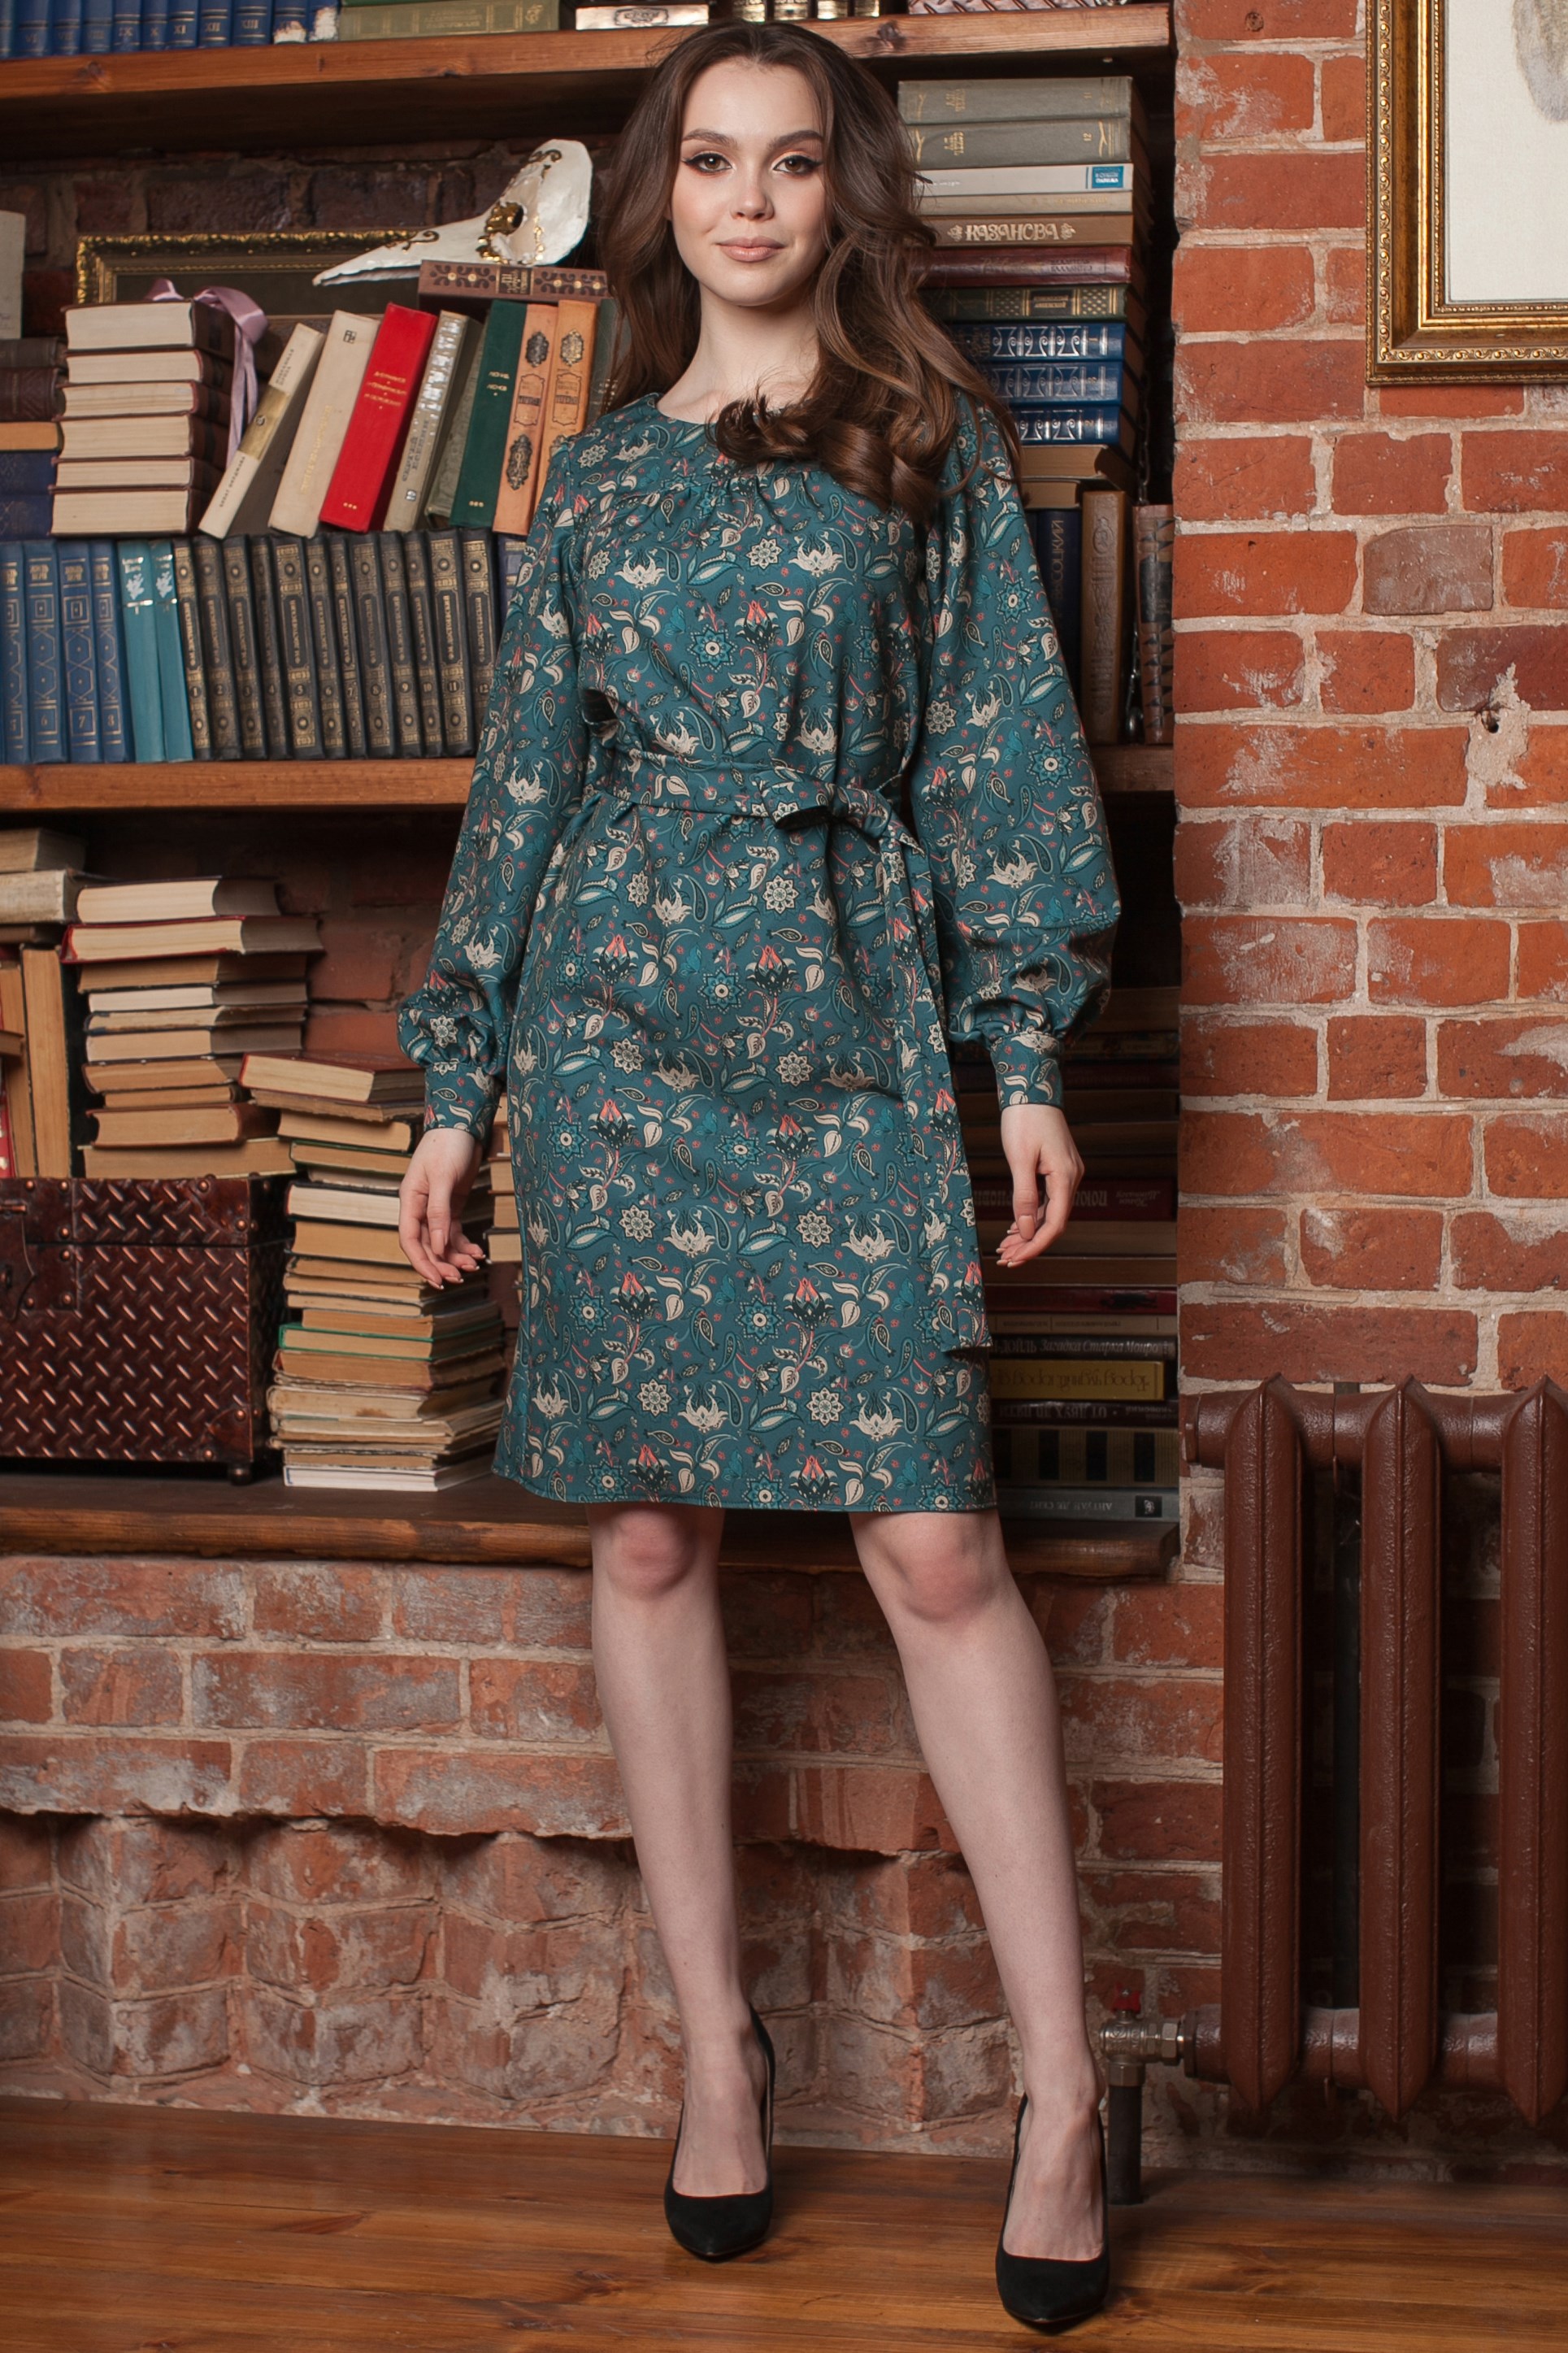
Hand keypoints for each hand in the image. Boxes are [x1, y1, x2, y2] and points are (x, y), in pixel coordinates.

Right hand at [398, 1127, 485, 1287]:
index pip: (410, 1240)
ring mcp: (436, 1207)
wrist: (462, 1126)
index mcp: (410, 1201)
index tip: (437, 1279)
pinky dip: (464, 1244)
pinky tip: (477, 1252)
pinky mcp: (452, 1205)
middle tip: (459, 1277)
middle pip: (426, 1244)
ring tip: (473, 1264)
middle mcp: (420, 1207)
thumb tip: (437, 1246)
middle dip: (442, 1263)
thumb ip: (438, 1213)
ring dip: (456, 1256)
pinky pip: (454, 1231)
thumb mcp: (442, 1179)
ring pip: (442, 1241)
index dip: (422, 1262)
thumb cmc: (447, 1146)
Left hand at [994, 1104, 1082, 1267]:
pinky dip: (1033, 1215)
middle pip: (1054, 1222)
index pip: (1055, 1224)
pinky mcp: (1059, 1168)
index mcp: (1065, 1176)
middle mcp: (1071, 1178)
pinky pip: (1049, 1200)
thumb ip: (1025, 1196)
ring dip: (1030, 1231)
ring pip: (1051, 1212)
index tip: (1015, 1259)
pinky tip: (1017, 1226)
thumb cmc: (1024, 1119)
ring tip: (1006, 1247)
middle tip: (1005, 1258)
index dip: (1035, 1245)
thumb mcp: (1019, 1159)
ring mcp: (1067, 1173)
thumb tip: (1026, 1230)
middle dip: (1030, 1242)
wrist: (1031, 1088)